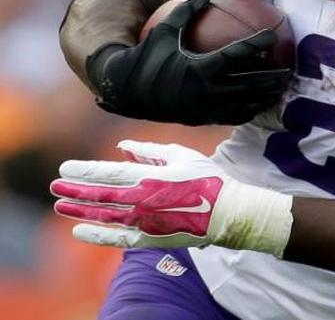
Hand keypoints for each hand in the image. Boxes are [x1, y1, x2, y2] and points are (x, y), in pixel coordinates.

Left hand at [51, 140, 292, 256]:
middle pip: (99, 195)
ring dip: (79, 210)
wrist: (228, 213)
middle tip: (55, 185)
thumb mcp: (182, 156)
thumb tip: (123, 146)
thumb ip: (150, 150)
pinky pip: (116, 238)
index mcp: (149, 177)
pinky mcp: (149, 239)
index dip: (83, 170)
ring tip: (60, 205)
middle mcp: (141, 200)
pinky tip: (79, 231)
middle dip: (74, 189)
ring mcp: (143, 222)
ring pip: (102, 216)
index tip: (64, 167)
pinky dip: (96, 235)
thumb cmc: (208, 179)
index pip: (106, 173)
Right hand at [87, 0, 291, 124]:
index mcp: (200, 67)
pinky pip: (233, 117)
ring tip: (282, 89)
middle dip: (273, 78)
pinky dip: (250, 110)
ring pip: (246, 104)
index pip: (238, 54)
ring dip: (266, 97)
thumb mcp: (163, 30)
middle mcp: (206, 90)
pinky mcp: (203, 119)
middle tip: (290, 69)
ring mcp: (206, 108)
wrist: (125, 90)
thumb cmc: (146, 55)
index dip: (258, 43)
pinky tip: (260, 103)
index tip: (273, 35)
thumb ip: (186, 12)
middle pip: (251, 85)